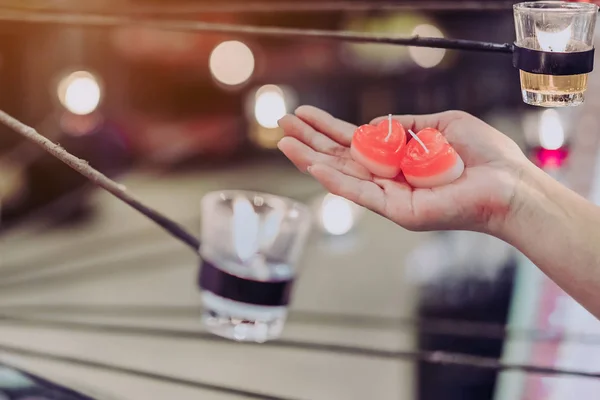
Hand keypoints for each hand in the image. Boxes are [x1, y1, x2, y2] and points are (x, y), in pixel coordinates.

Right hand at [277, 106, 528, 233]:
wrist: (509, 183)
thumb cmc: (482, 155)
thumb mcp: (439, 124)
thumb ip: (404, 125)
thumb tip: (374, 123)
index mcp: (397, 159)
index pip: (354, 142)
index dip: (328, 128)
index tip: (304, 115)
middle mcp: (388, 179)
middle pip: (340, 158)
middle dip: (310, 140)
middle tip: (281, 124)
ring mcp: (390, 197)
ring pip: (342, 175)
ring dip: (311, 159)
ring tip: (284, 143)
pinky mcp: (397, 210)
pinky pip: (360, 193)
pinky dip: (335, 179)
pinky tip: (312, 165)